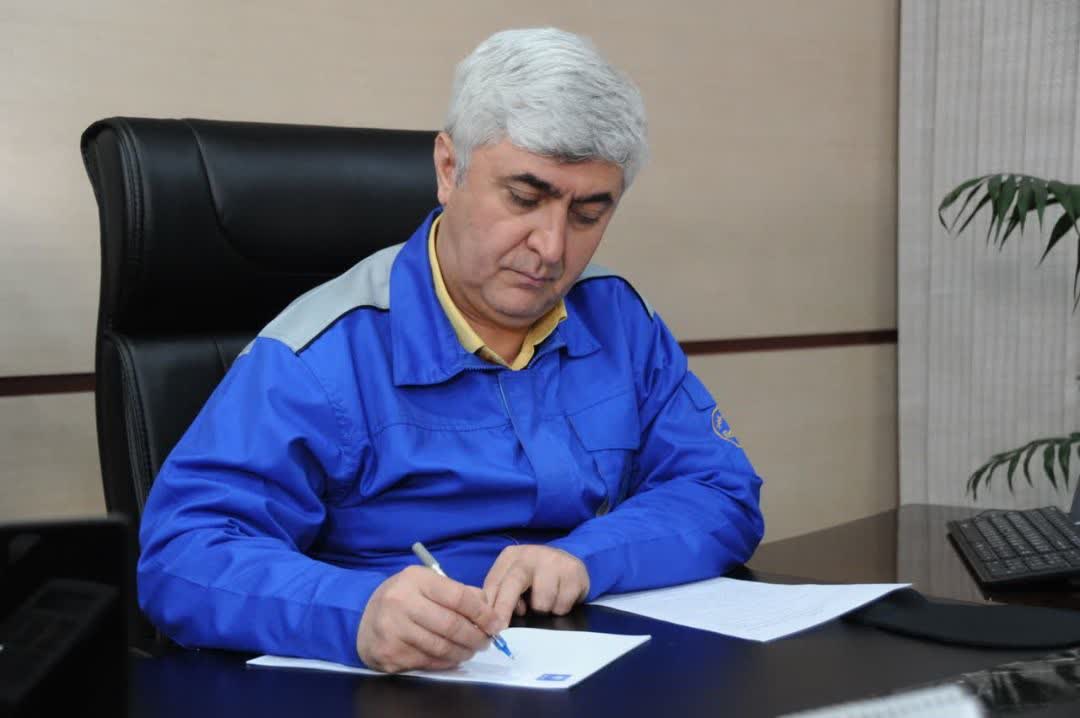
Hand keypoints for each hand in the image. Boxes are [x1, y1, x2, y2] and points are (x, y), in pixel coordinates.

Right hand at [356, 566, 500, 672]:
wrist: (362, 619)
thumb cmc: (402, 599)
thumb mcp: (426, 583)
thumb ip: (457, 592)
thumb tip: (488, 610)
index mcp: (415, 580)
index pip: (458, 597)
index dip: (482, 613)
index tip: (495, 624)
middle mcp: (401, 602)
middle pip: (452, 625)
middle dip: (476, 636)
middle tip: (486, 641)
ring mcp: (393, 630)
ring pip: (441, 648)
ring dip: (463, 652)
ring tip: (470, 649)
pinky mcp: (390, 654)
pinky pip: (428, 662)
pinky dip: (445, 662)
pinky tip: (451, 657)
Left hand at [482, 545, 589, 629]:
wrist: (567, 563)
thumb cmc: (535, 578)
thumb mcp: (513, 581)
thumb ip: (500, 595)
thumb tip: (493, 620)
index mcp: (510, 556)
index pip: (495, 582)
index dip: (490, 606)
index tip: (489, 626)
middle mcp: (531, 554)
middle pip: (514, 582)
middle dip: (505, 607)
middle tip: (502, 628)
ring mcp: (554, 560)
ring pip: (542, 600)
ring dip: (542, 611)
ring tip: (545, 604)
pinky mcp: (574, 570)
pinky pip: (562, 604)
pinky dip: (560, 609)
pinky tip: (560, 598)